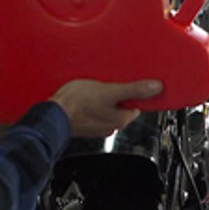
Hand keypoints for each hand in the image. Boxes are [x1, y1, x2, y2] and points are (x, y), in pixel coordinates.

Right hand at [49, 79, 163, 137]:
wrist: (52, 114)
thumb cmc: (78, 104)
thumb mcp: (109, 91)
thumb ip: (133, 90)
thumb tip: (156, 87)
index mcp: (120, 120)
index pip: (136, 107)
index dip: (134, 94)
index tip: (129, 84)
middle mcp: (110, 126)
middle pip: (121, 108)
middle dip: (117, 96)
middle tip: (109, 82)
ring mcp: (95, 126)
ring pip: (106, 109)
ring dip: (103, 99)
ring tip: (96, 86)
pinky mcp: (82, 123)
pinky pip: (93, 111)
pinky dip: (91, 104)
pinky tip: (84, 95)